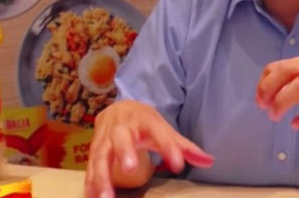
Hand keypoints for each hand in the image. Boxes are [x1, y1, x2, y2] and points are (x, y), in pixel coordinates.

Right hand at [85, 100, 213, 197]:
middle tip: (131, 168)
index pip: (159, 132)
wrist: (118, 108)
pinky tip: (91, 197)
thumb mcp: (165, 129)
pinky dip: (89, 182)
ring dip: (102, 176)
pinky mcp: (93, 148)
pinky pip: (89, 165)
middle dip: (125, 152)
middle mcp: (123, 127)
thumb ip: (184, 147)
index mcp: (145, 121)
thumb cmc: (145, 122)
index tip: (177, 165)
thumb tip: (209, 162)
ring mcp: (105, 137)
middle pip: (122, 137)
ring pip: (100, 155)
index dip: (168, 148)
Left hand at [255, 55, 298, 134]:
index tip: (259, 100)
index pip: (278, 67)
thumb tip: (266, 94)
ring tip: (275, 116)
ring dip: (284, 101)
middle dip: (271, 88)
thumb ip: (290, 84)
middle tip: (263, 107)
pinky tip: (297, 124)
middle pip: (288, 72)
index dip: (264, 83)